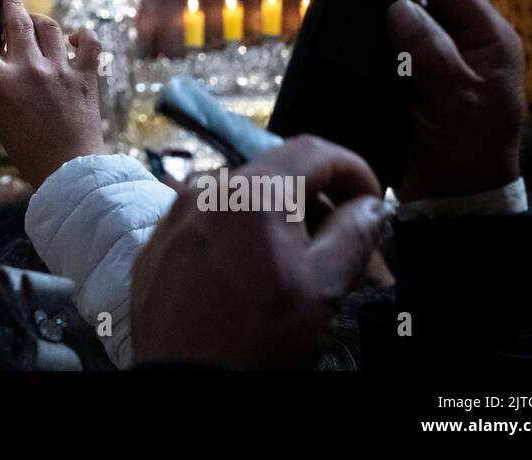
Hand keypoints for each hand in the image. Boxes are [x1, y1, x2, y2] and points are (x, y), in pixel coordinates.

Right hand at [0, 0, 104, 186]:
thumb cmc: (28, 149)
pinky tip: (74, 38)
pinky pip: (88, 44)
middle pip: (18, 21)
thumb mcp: (0, 116)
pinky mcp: (85, 76)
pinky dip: (81, 36)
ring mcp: (60, 70)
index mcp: (3, 84)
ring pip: (49, 26)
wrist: (67, 169)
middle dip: (9, 3)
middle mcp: (30, 70)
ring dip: (39, 19)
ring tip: (34, 20)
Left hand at [132, 136, 386, 367]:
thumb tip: (372, 207)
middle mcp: (207, 189)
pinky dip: (239, 231)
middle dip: (318, 198)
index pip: (314, 150)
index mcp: (253, 190)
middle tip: (343, 239)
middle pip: (277, 170)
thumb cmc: (255, 337)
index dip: (354, 170)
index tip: (371, 201)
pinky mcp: (159, 240)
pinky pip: (208, 219)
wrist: (186, 381)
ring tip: (298, 260)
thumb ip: (353, 235)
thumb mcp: (322, 287)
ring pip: (241, 195)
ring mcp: (176, 213)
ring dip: (278, 215)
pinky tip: (251, 270)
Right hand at [361, 0, 524, 200]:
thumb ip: (431, 51)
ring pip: (409, 16)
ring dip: (379, 5)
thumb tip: (399, 9)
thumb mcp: (456, 98)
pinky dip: (373, 32)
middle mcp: (467, 42)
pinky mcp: (416, 75)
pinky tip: (352, 29)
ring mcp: (441, 58)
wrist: (454, 192)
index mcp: (490, 39)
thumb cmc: (468, 148)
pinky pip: (394, 43)